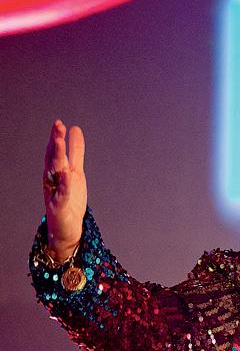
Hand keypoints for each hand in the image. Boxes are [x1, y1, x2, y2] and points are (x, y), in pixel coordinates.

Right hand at [43, 120, 86, 259]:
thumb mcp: (76, 172)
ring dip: (56, 157)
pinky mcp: (59, 207)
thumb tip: (75, 129)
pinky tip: (68, 174)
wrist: (67, 228)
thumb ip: (75, 152)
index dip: (56, 137)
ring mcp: (54, 193)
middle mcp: (52, 180)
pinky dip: (64, 184)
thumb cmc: (70, 199)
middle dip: (55, 142)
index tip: (59, 123)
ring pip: (54, 173)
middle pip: (53, 158)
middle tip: (58, 126)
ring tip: (59, 143)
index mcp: (56, 171)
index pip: (54, 151)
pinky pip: (61, 194)